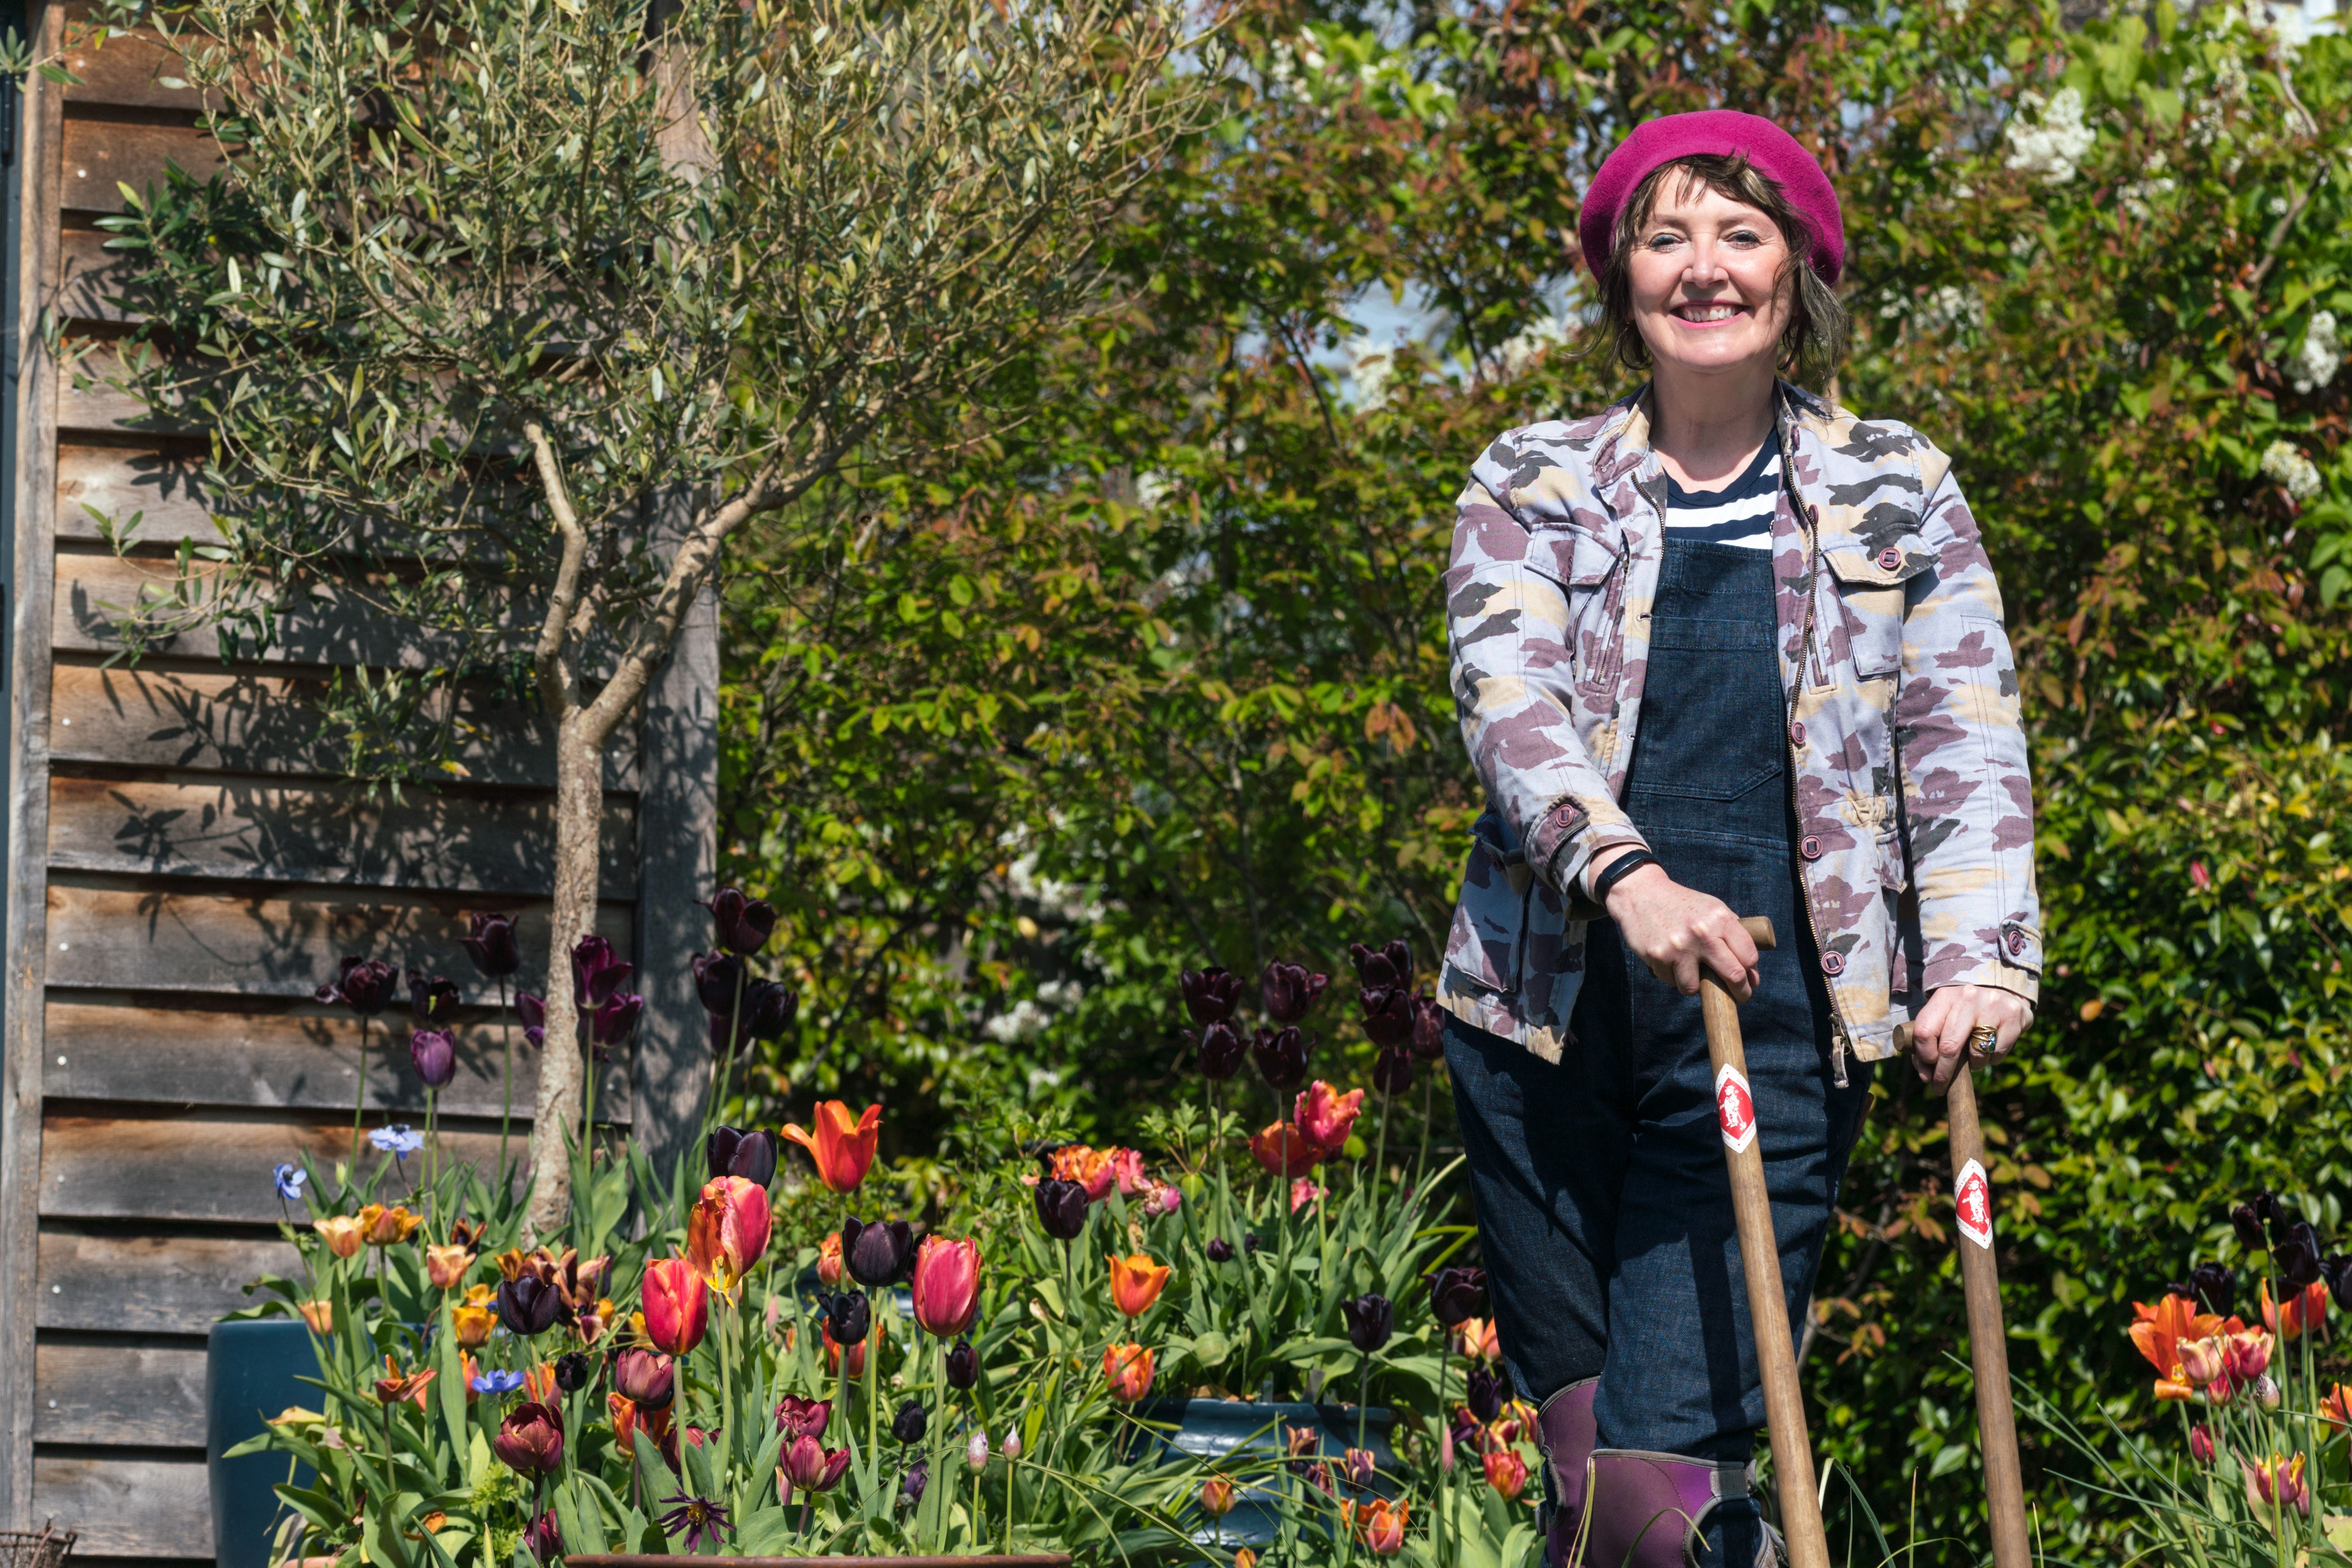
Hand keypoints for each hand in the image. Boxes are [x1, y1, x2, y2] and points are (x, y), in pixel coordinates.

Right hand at [1596, 850, 1759, 1000]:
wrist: (1641, 893)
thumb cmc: (1683, 905)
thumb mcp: (1713, 909)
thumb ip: (1734, 935)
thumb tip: (1751, 976)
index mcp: (1720, 918)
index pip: (1749, 956)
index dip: (1751, 974)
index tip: (1748, 982)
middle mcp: (1702, 933)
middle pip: (1734, 976)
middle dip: (1740, 993)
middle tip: (1737, 997)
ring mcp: (1679, 947)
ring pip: (1695, 988)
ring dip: (1694, 985)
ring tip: (1689, 971)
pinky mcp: (1658, 956)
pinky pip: (1672, 981)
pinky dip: (1672, 976)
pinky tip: (1668, 959)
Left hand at [1908, 984, 2033, 1085]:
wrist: (2003, 990)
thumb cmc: (1965, 1010)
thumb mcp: (1945, 1016)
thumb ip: (1931, 1040)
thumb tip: (1926, 1075)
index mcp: (1944, 996)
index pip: (1924, 1031)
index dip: (1924, 1057)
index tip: (1926, 1071)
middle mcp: (1967, 997)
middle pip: (1949, 1046)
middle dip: (1943, 1073)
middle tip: (1939, 1087)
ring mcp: (1992, 1005)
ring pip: (1976, 1053)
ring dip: (1973, 1065)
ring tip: (1973, 1059)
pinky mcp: (2014, 1016)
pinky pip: (1998, 1052)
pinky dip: (1991, 1059)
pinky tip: (1989, 1050)